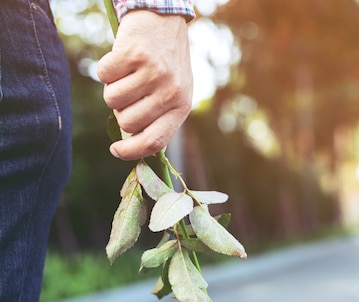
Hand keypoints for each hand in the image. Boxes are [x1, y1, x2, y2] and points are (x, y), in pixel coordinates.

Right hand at [97, 11, 192, 159]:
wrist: (163, 20)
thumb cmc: (166, 63)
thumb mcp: (174, 92)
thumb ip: (159, 119)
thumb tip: (136, 146)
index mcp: (182, 106)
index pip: (154, 142)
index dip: (131, 151)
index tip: (115, 151)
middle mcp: (170, 92)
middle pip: (126, 122)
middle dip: (121, 110)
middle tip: (131, 91)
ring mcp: (153, 74)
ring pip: (111, 100)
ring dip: (112, 87)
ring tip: (128, 74)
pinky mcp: (133, 55)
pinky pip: (103, 76)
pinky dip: (106, 68)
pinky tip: (122, 58)